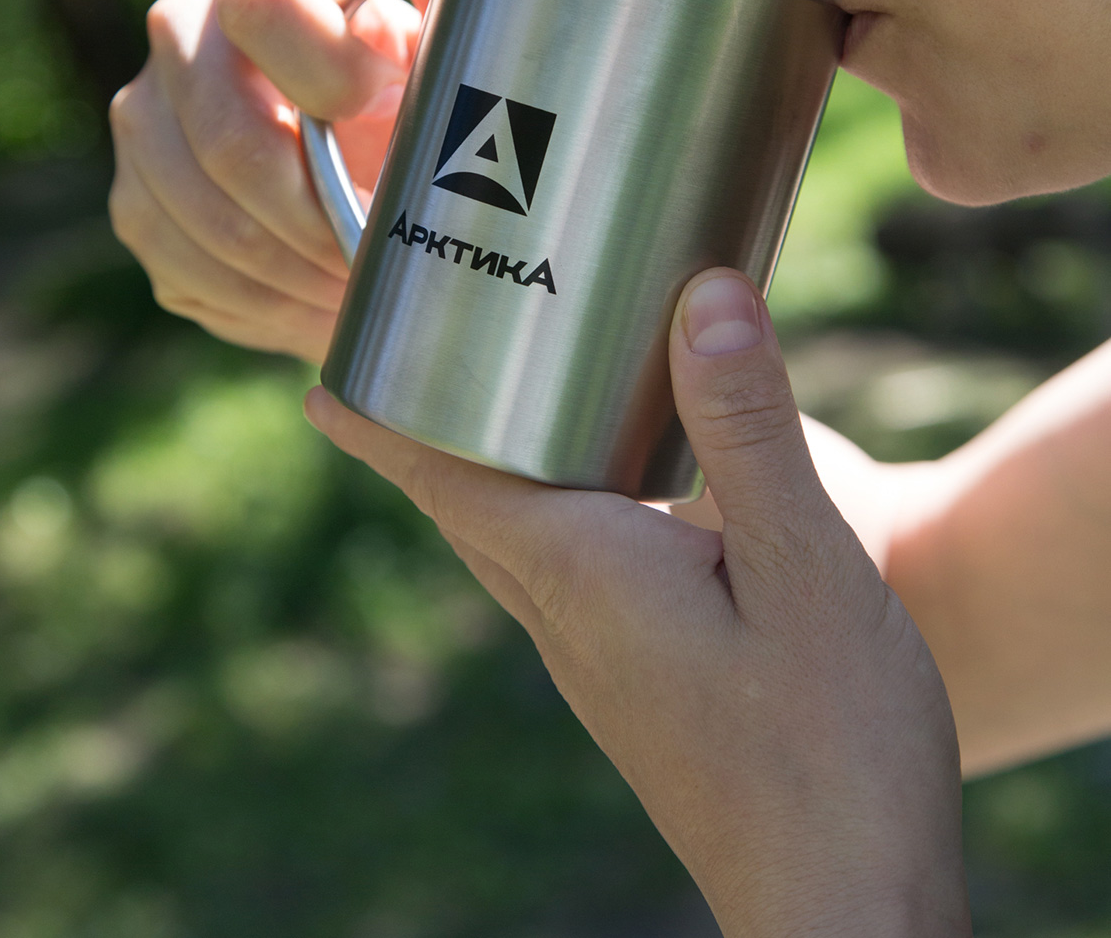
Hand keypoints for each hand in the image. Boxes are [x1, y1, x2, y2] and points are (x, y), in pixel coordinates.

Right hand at [109, 0, 454, 359]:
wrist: (357, 156)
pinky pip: (189, 270)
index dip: (320, 63)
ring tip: (361, 286)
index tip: (380, 106)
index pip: (260, 1)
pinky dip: (266, 302)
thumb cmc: (411, 87)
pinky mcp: (136, 205)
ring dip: (297, 269)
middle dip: (316, 212)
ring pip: (206, 217)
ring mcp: (144, 123)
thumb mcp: (443, 35)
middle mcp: (180, 32)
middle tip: (377, 249)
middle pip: (226, 136)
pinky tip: (318, 302)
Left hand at [305, 269, 970, 936]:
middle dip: (425, 437)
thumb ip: (747, 426)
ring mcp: (601, 667)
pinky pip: (567, 577)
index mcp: (582, 575)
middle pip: (465, 510)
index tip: (323, 379)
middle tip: (403, 366)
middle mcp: (568, 622)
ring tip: (491, 413)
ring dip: (487, 474)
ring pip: (514, 546)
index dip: (381, 423)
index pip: (446, 480)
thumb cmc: (834, 748)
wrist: (848, 913)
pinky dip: (555, 513)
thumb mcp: (806, 564)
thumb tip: (701, 295)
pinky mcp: (642, 690)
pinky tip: (612, 503)